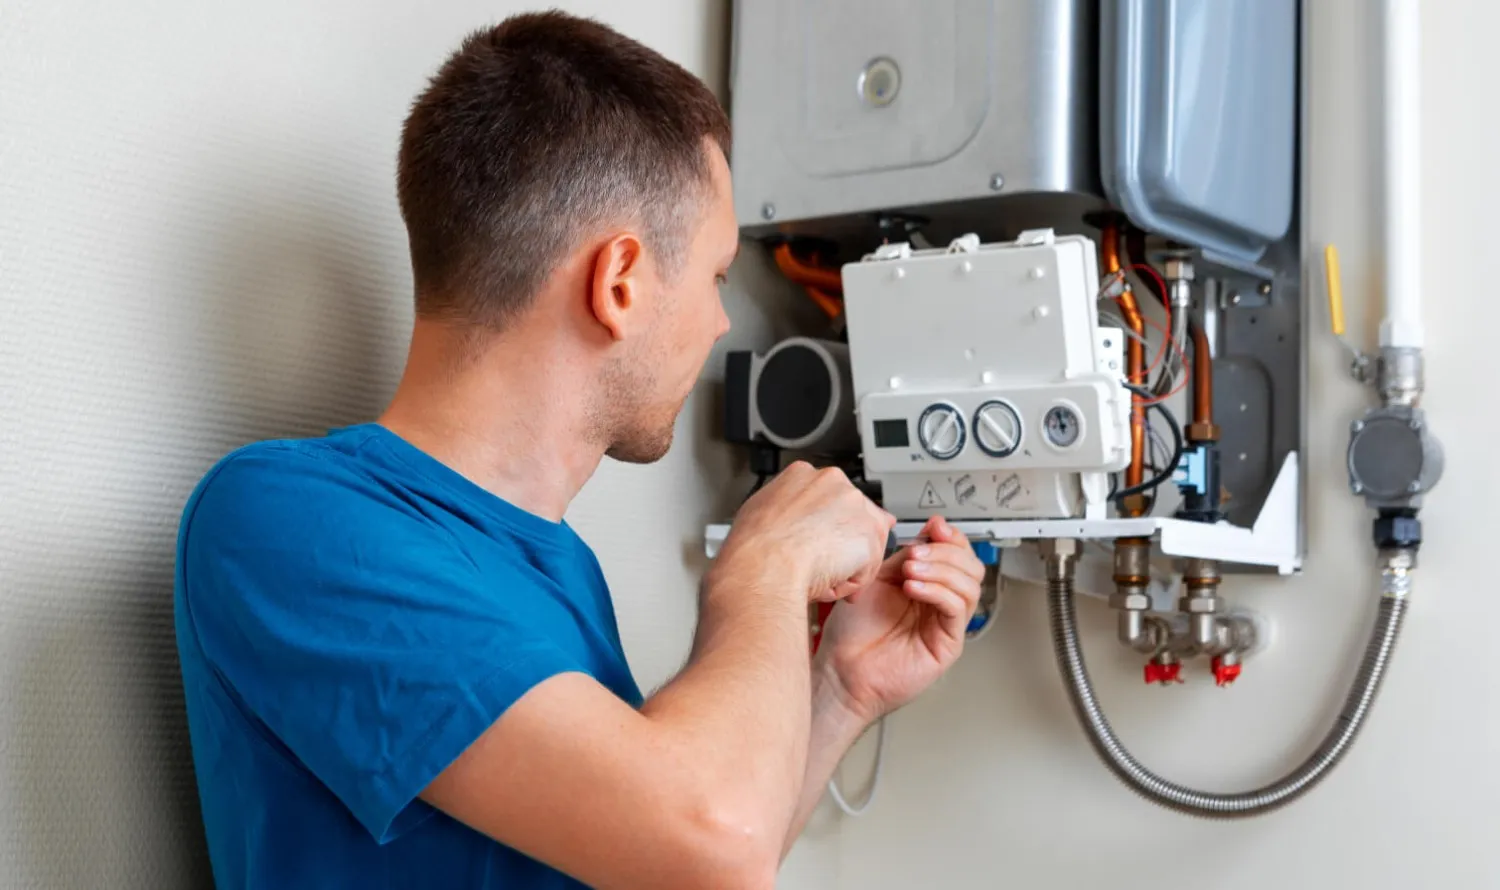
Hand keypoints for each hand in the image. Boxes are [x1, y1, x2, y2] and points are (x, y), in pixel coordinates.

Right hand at [716, 462, 894, 603]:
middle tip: (820, 565)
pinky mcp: (869, 532)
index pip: (829, 496)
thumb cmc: (753, 547)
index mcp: (803, 474)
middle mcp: (833, 482)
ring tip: (817, 577)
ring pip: (862, 542)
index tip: (814, 541)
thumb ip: (784, 507)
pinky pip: (867, 566)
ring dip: (844, 566)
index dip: (824, 525)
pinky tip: (827, 583)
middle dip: (841, 544)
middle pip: (852, 516)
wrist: (764, 566)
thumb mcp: (758, 511)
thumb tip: (793, 518)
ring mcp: (854, 504)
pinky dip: (850, 582)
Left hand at [813, 515, 984, 722]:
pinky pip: (956, 609)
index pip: (957, 554)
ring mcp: (945, 624)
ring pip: (969, 586)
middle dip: (947, 551)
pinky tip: (913, 588)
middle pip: (971, 567)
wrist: (839, 670)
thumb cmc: (851, 632)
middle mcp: (939, 603)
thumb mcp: (876, 578)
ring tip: (910, 570)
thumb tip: (927, 530)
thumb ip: (903, 556)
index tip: (935, 526)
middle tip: (917, 551)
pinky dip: (937, 591)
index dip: (951, 537)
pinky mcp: (947, 644)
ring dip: (941, 569)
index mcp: (927, 584)